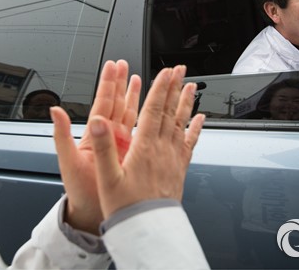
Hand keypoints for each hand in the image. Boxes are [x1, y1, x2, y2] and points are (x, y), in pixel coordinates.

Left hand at [51, 60, 139, 233]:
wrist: (93, 212)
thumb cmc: (78, 190)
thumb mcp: (67, 160)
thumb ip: (61, 134)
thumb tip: (54, 110)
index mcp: (94, 134)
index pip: (102, 102)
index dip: (108, 83)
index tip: (112, 66)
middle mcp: (108, 135)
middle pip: (116, 102)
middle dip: (120, 82)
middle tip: (124, 63)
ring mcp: (121, 144)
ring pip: (129, 113)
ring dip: (133, 95)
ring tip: (137, 77)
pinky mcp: (133, 154)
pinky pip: (142, 130)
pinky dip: (147, 117)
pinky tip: (153, 107)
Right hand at [88, 65, 204, 218]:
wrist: (148, 228)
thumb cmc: (125, 206)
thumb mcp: (107, 176)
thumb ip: (102, 147)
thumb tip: (98, 121)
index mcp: (144, 147)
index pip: (153, 110)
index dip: (160, 88)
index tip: (166, 71)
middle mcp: (162, 149)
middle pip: (170, 111)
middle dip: (175, 88)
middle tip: (181, 70)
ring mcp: (173, 158)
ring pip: (182, 123)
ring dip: (186, 102)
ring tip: (192, 86)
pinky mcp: (179, 168)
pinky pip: (190, 142)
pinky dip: (196, 128)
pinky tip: (200, 119)